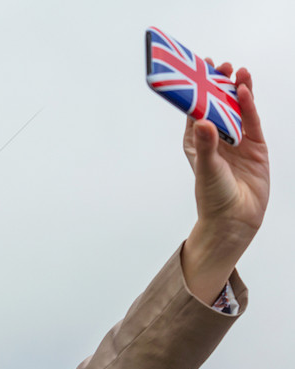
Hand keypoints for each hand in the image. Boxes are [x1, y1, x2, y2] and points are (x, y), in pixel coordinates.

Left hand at [181, 62, 269, 303]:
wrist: (235, 220)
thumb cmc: (213, 197)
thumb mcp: (206, 169)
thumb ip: (207, 145)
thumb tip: (203, 122)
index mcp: (196, 142)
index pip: (195, 111)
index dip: (196, 89)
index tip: (197, 69)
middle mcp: (216, 139)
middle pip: (217, 105)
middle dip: (218, 85)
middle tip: (220, 65)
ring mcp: (237, 142)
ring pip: (237, 109)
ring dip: (237, 90)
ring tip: (237, 71)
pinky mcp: (255, 147)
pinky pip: (252, 121)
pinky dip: (249, 106)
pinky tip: (245, 91)